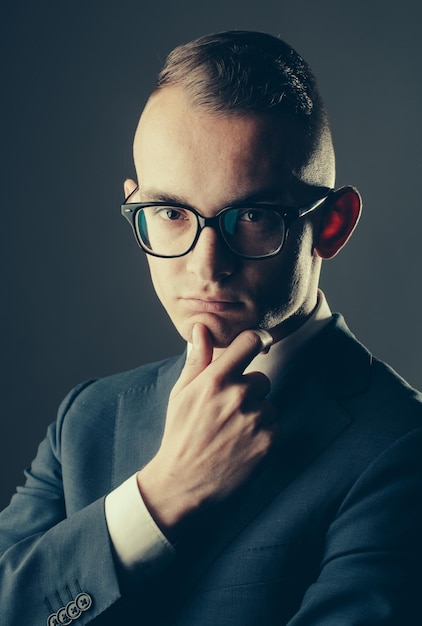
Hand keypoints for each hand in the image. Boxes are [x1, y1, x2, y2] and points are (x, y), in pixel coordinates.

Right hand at [137, 323, 276, 536]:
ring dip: (257, 416)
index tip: (258, 344)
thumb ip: (197, 360)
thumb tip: (202, 328)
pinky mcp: (269, 442)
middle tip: (227, 413)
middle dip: (249, 392)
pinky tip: (242, 447)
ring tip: (232, 434)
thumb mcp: (181, 394)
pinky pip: (276, 427)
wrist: (184, 485)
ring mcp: (256, 420)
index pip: (250, 342)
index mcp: (216, 379)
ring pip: (269, 405)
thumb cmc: (180, 436)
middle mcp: (239, 395)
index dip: (256, 340)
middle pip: (261, 379)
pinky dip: (264, 436)